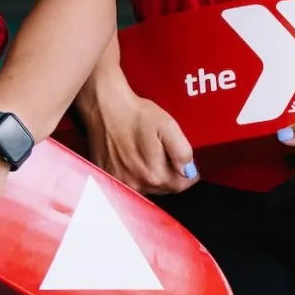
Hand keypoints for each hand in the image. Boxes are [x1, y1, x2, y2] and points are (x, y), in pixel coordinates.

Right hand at [82, 90, 197, 195]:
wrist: (105, 106)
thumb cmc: (135, 114)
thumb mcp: (167, 126)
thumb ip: (182, 152)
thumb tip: (189, 172)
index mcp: (154, 175)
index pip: (181, 186)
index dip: (187, 173)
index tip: (184, 161)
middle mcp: (136, 184)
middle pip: (163, 188)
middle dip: (168, 174)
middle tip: (163, 151)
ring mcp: (120, 182)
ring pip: (146, 187)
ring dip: (150, 174)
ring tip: (146, 151)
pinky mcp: (107, 177)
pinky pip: (128, 182)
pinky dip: (133, 173)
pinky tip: (131, 156)